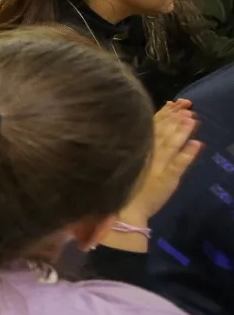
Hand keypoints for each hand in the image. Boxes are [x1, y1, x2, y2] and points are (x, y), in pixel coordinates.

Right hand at [121, 101, 200, 224]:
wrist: (123, 211)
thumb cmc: (117, 187)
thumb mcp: (119, 163)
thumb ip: (127, 147)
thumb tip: (127, 129)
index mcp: (136, 148)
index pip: (151, 126)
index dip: (163, 114)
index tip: (173, 103)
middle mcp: (148, 153)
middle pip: (162, 131)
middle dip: (174, 118)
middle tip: (186, 106)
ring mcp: (159, 164)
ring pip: (172, 143)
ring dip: (182, 131)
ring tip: (193, 119)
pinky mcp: (168, 178)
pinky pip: (180, 163)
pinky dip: (188, 153)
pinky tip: (197, 144)